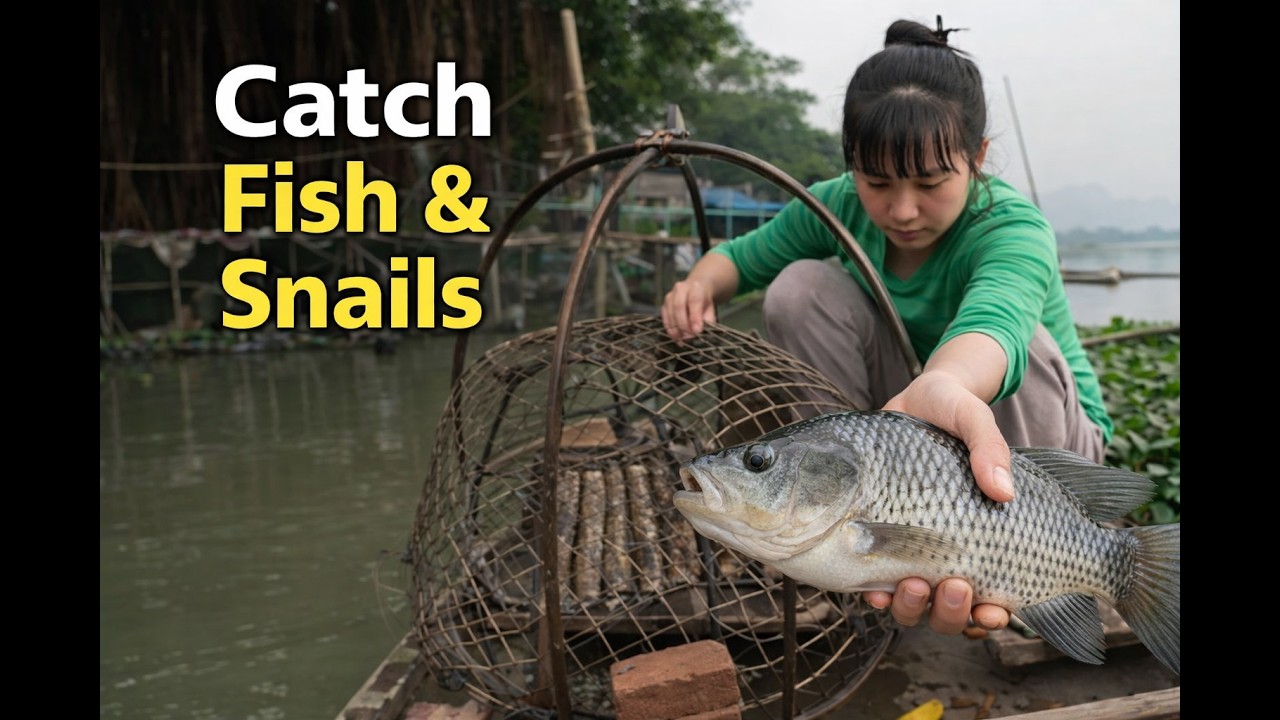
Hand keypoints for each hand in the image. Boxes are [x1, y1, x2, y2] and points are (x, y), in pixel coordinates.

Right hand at [661, 278, 716, 340]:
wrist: (695, 291)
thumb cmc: (704, 303)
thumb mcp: (710, 310)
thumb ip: (707, 320)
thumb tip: (699, 333)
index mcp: (695, 287)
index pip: (694, 300)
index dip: (695, 317)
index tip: (697, 331)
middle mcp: (680, 289)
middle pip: (679, 306)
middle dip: (683, 324)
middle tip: (689, 337)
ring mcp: (670, 296)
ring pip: (670, 312)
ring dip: (676, 328)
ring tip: (682, 340)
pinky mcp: (664, 305)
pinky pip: (664, 317)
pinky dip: (669, 328)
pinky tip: (676, 337)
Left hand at [870, 366, 1014, 631]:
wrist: (913, 397)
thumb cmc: (952, 411)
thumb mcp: (973, 419)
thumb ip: (989, 448)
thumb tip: (1003, 491)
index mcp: (981, 538)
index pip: (992, 599)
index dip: (992, 616)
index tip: (995, 609)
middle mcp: (945, 553)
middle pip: (949, 612)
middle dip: (951, 613)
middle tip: (954, 587)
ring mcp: (908, 550)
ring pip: (912, 606)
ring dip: (912, 608)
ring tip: (912, 586)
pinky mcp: (875, 537)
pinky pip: (873, 581)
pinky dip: (875, 593)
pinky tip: (872, 588)